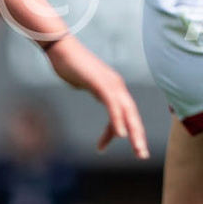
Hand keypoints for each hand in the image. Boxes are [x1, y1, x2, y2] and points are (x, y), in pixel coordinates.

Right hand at [44, 36, 149, 158]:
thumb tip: (92, 92)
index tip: (116, 147)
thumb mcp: (82, 83)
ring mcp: (110, 84)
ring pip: (127, 112)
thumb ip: (91, 89)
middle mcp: (116, 85)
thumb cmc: (69, 64)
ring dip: (134, 133)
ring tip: (138, 150)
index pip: (124, 113)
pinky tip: (120, 135)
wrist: (60, 48)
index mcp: (113, 87)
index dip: (125, 131)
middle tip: (142, 155)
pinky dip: (118, 120)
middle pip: (132, 115)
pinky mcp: (101, 84)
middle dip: (138, 136)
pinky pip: (113, 105)